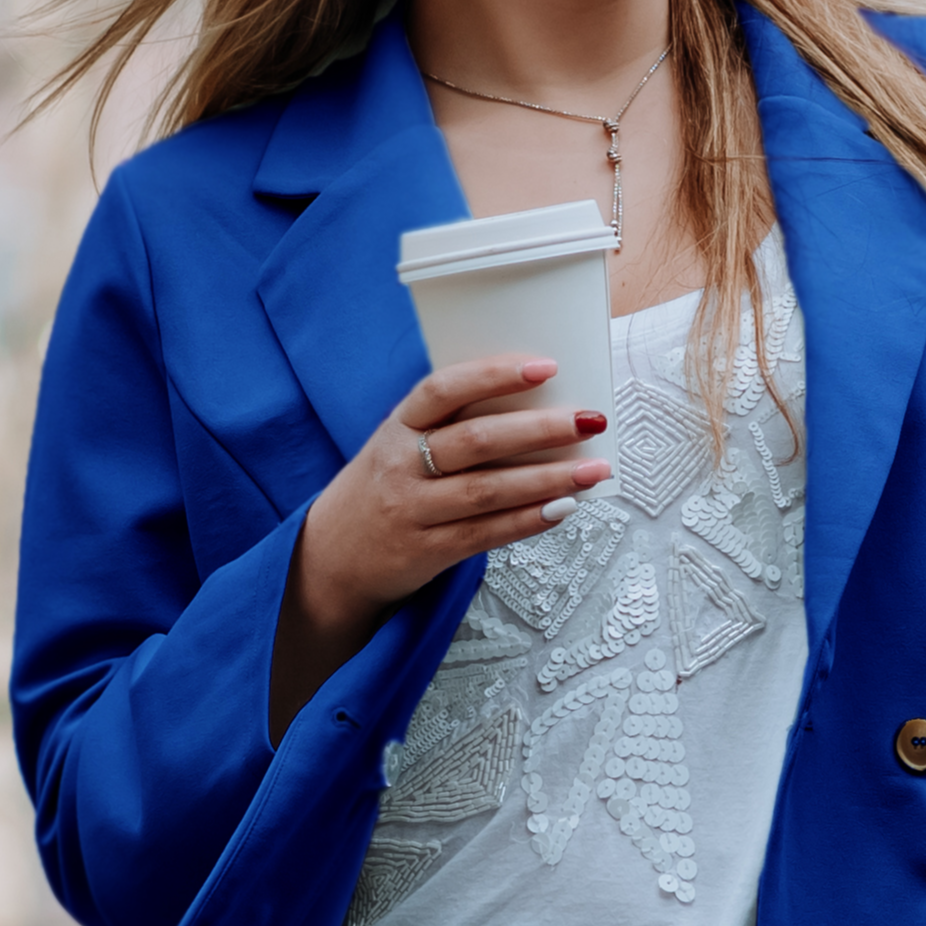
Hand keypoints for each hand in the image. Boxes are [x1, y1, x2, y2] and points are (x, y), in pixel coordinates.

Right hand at [276, 359, 609, 693]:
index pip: (442, 389)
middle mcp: (401, 466)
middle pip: (476, 441)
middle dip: (540, 428)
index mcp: (396, 427)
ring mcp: (413, 511)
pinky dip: (530, 520)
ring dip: (549, 478)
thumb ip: (449, 426)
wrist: (330, 558)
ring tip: (595, 469)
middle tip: (590, 419)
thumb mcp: (398, 446)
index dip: (493, 375)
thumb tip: (532, 404)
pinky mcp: (428, 551)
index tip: (545, 366)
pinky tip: (564, 507)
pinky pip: (487, 533)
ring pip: (488, 490)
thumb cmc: (382, 489)